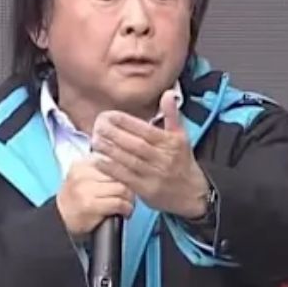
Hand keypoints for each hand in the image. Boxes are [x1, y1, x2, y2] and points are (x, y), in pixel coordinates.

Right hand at [56, 156, 134, 239]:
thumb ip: (103, 168)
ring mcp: (85, 189)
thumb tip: (130, 163)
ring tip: (128, 204)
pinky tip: (125, 212)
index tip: (132, 179)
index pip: (114, 159)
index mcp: (82, 163)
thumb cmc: (78, 199)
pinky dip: (127, 209)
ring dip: (130, 198)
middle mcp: (82, 173)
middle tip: (131, 195)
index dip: (127, 170)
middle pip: (120, 173)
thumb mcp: (85, 177)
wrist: (59, 220)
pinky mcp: (89, 205)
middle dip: (130, 185)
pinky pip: (118, 203)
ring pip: (121, 188)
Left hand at [92, 90, 209, 218]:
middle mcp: (163, 159)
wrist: (193, 193)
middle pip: (136, 145)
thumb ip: (171, 115)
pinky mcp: (147, 191)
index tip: (109, 115)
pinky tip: (98, 160)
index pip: (146, 130)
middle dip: (114, 135)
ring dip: (110, 150)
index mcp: (170, 143)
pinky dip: (111, 169)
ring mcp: (155, 176)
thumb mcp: (181, 137)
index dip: (126, 122)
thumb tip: (167, 93)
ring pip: (129, 161)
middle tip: (97, 126)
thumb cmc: (182, 161)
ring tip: (95, 140)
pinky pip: (126, 178)